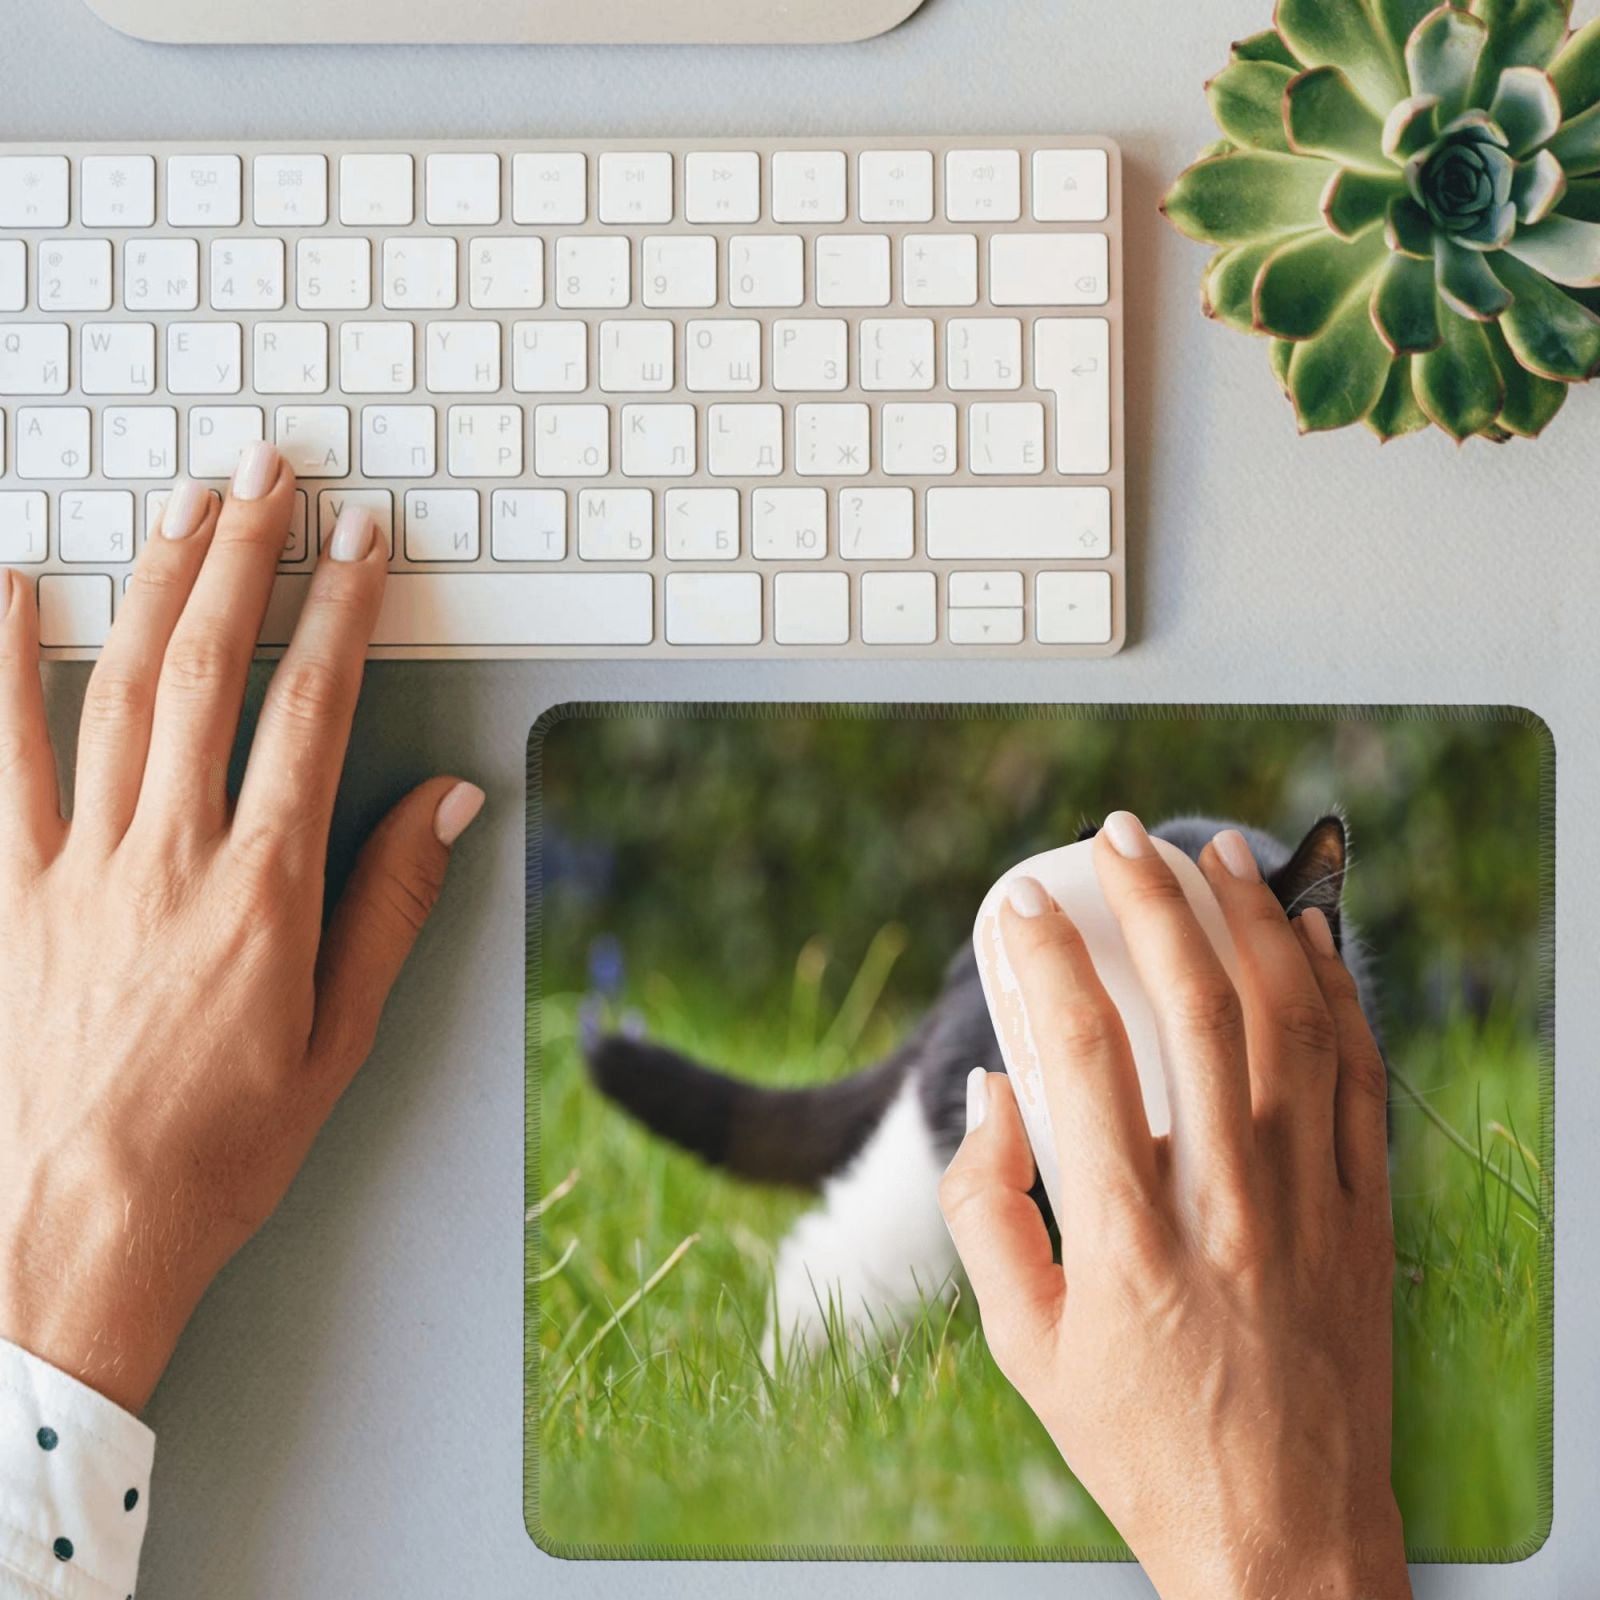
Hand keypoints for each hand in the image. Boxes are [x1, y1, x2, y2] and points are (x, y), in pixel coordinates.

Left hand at [0, 445, 483, 1413]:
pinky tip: (11, 593)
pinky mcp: (9, 893)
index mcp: (264, 891)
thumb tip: (447, 803)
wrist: (76, 1232)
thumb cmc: (221, 1146)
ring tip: (185, 505)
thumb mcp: (341, 1036)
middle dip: (246, 557)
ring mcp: (78, 867)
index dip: (344, 612)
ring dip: (155, 586)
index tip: (365, 541)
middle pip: (209, 672)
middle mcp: (169, 857)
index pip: (315, 712)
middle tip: (270, 471)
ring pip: (116, 692)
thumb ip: (392, 903)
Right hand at [940, 812, 1406, 1599]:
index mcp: (1128, 1244)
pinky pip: (1362, 1081)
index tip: (1015, 906)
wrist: (1287, 1541)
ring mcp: (1312, 1209)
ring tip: (1215, 854)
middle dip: (1151, 904)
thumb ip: (987, 1213)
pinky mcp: (1368, 1218)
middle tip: (1116, 838)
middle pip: (1196, 1015)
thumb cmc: (1139, 1443)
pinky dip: (1338, 994)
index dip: (1043, 962)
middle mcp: (1227, 1210)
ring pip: (1292, 1028)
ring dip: (1252, 924)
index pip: (1080, 1060)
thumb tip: (992, 1095)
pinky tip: (1308, 935)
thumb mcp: (1024, 1348)